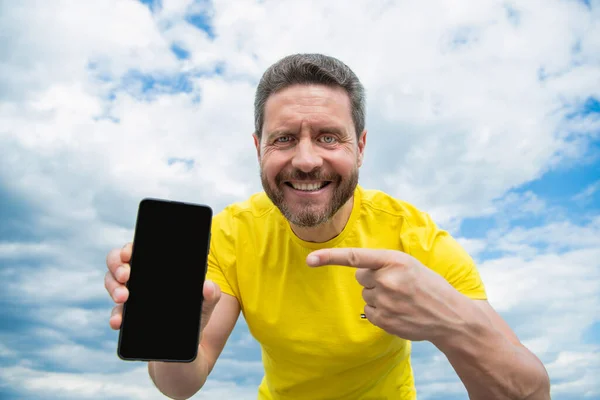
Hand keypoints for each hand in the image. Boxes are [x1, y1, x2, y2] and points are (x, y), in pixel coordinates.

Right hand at [104, 243, 221, 335]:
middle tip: (126, 276)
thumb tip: (207, 286)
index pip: (138, 250)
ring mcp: (131, 298)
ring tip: (124, 298)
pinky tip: (118, 321)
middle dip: (117, 266)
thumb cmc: (196, 317)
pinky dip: (115, 316)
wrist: (187, 349)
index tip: (128, 253)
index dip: (129, 249)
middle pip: (118, 264)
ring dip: (114, 288)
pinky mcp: (127, 319)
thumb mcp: (206, 305)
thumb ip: (210, 295)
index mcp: (158, 269)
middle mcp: (141, 280)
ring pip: (113, 284)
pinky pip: (116, 313)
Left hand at [306, 248, 469, 342]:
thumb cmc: (429, 286)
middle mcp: (387, 280)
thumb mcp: (410, 265)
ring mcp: (385, 302)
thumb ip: (384, 263)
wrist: (451, 317)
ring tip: (402, 300)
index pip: (355, 257)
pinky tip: (399, 312)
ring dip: (379, 297)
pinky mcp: (384, 320)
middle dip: (374, 280)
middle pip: (361, 277)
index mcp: (394, 260)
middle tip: (398, 285)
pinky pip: (369, 312)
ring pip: (365, 295)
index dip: (330, 257)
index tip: (310, 259)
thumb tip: (358, 270)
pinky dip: (380, 312)